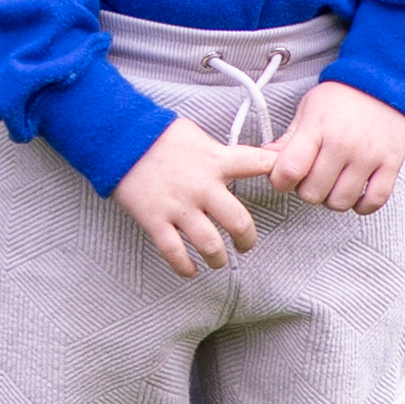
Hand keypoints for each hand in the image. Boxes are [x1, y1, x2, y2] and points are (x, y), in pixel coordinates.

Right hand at [109, 114, 274, 277]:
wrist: (117, 137)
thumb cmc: (156, 133)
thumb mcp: (195, 135)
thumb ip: (217, 153)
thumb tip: (235, 163)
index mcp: (215, 161)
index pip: (258, 164)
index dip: (278, 172)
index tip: (287, 183)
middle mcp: (202, 187)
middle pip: (239, 223)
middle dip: (246, 240)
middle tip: (245, 245)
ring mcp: (178, 206)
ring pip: (210, 244)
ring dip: (218, 258)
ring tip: (218, 260)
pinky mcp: (154, 219)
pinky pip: (174, 252)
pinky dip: (185, 267)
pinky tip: (190, 270)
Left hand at [270, 81, 404, 214]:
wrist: (383, 83)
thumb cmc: (340, 98)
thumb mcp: (307, 109)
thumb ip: (287, 138)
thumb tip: (265, 158)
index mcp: (317, 128)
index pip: (289, 170)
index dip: (280, 181)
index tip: (283, 178)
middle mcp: (343, 145)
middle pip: (313, 192)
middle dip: (305, 190)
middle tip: (309, 178)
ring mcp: (369, 156)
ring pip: (341, 201)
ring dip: (331, 199)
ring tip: (331, 184)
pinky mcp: (391, 165)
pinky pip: (374, 201)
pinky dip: (361, 206)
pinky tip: (354, 194)